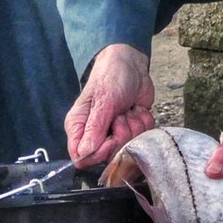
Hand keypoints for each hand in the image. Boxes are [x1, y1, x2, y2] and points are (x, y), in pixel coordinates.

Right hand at [65, 43, 154, 166]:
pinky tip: (137, 108)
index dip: (98, 153)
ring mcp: (114, 132)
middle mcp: (94, 133)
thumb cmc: (110, 77)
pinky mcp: (132, 129)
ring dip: (134, 125)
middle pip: (108, 156)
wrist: (132, 64)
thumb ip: (94, 128)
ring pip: (128, 147)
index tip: (110, 137)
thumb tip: (84, 153)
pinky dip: (143, 122)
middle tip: (120, 115)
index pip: (81, 157)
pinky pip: (142, 138)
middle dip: (121, 135)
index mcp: (78, 126)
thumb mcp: (103, 101)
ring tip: (128, 108)